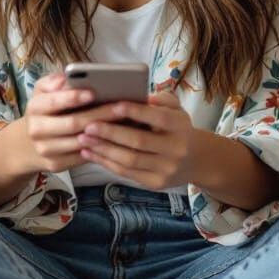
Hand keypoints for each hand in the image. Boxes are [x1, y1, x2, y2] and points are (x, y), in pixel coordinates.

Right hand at [17, 72, 128, 173]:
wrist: (29, 144)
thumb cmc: (45, 111)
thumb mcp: (43, 92)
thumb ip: (54, 82)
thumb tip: (67, 77)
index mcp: (34, 107)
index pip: (53, 102)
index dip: (73, 97)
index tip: (93, 92)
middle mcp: (36, 130)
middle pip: (72, 123)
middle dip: (99, 114)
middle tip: (121, 107)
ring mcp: (46, 150)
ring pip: (81, 141)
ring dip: (105, 132)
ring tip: (126, 121)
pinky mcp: (56, 164)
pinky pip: (83, 156)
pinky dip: (102, 146)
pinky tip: (118, 137)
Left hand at [76, 90, 201, 190]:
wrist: (195, 160)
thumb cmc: (177, 128)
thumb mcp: (176, 109)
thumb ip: (160, 100)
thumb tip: (139, 95)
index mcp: (180, 127)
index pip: (158, 118)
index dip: (136, 112)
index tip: (114, 105)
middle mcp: (175, 149)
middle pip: (139, 141)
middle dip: (111, 133)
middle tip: (88, 124)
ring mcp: (165, 169)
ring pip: (129, 159)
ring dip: (103, 149)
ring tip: (84, 139)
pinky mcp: (155, 183)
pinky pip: (127, 172)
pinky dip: (106, 162)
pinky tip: (91, 153)